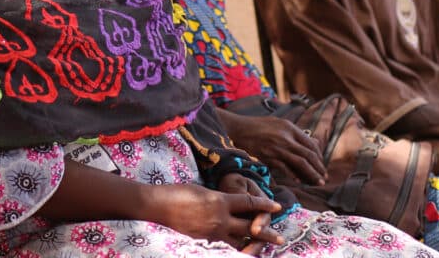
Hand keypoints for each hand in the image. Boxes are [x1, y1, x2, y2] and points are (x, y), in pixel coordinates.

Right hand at [142, 180, 283, 249]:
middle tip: (280, 239)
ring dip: (251, 245)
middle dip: (267, 233)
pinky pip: (223, 245)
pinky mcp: (204, 241)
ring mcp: (212, 233)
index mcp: (219, 201)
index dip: (264, 205)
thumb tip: (227, 204)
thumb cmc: (177, 192)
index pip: (248, 204)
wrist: (158, 206)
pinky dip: (233, 247)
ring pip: (238, 242)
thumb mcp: (202, 190)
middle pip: (250, 228)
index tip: (277, 206)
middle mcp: (219, 219)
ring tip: (261, 248)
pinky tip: (238, 249)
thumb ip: (217, 199)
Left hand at [218, 174, 281, 254]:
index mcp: (261, 202)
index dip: (261, 223)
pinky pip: (245, 242)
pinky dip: (242, 248)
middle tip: (250, 250)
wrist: (227, 184)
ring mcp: (253, 224)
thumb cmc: (233, 183)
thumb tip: (245, 198)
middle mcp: (260, 215)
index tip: (255, 230)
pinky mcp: (243, 231)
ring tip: (245, 255)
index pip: (263, 214)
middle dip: (257, 241)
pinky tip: (238, 253)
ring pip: (255, 239)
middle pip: (262, 231)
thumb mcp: (236, 183)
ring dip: (251, 248)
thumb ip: (239, 192)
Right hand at [221, 110, 325, 184]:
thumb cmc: (257, 126)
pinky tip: (298, 181)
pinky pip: (285, 168)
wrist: (237, 128)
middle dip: (319, 168)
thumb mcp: (278, 124)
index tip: (322, 166)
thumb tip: (315, 143)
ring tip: (318, 182)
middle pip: (308, 154)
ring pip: (301, 162)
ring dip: (311, 174)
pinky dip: (293, 175)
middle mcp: (285, 137)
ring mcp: (277, 147)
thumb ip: (295, 133)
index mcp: (289, 127)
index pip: (311, 144)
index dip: (319, 157)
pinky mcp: (268, 156)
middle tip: (324, 178)